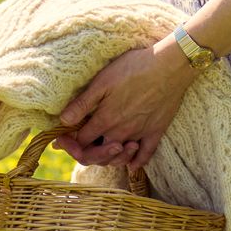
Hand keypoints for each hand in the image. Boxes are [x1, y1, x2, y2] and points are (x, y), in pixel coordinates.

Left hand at [52, 38, 195, 171]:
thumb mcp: (102, 82)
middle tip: (76, 146)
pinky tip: (131, 164)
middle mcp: (121, 132)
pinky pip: (146, 155)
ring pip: (119, 158)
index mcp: (105, 120)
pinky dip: (136, 162)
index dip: (68, 142)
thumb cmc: (133, 69)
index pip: (81, 142)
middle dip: (84, 154)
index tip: (61, 137)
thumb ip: (82, 104)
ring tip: (101, 148)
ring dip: (107, 158)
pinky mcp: (156, 132)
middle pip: (98, 155)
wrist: (169, 67)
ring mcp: (140, 134)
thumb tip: (63, 121)